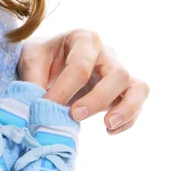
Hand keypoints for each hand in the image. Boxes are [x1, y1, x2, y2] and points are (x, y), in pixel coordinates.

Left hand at [18, 30, 149, 134]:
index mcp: (83, 40)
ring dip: (126, 109)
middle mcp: (106, 53)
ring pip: (138, 88)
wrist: (51, 61)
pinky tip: (109, 131)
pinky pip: (137, 102)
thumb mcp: (30, 61)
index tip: (45, 107)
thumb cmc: (42, 59)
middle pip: (117, 75)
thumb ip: (33, 81)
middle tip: (74, 116)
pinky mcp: (123, 90)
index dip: (64, 90)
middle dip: (97, 99)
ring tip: (108, 125)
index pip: (80, 66)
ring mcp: (118, 72)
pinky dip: (128, 119)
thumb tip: (38, 106)